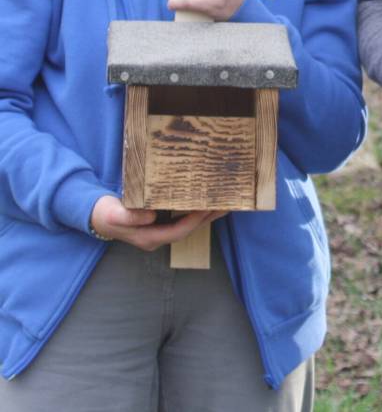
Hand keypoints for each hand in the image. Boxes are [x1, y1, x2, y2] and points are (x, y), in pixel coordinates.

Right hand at [90, 195, 224, 250]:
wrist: (97, 216)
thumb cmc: (105, 214)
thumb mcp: (113, 215)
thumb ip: (130, 217)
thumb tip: (151, 217)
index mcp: (149, 238)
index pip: (178, 231)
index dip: (194, 221)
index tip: (208, 208)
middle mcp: (157, 237)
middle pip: (188, 230)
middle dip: (207, 219)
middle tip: (226, 205)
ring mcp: (159, 232)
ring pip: (187, 225)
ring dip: (205, 215)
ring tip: (223, 203)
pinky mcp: (160, 223)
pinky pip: (182, 219)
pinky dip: (195, 211)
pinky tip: (205, 202)